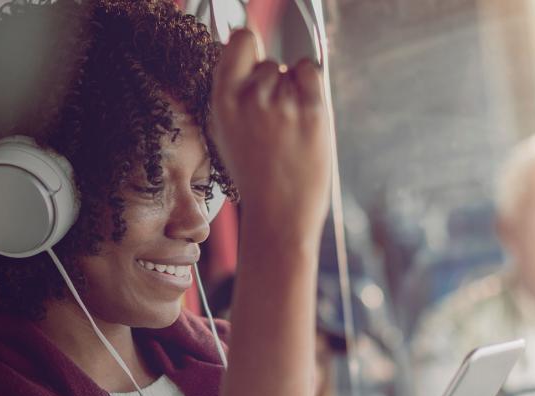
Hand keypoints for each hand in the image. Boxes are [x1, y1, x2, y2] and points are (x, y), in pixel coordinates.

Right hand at [208, 28, 331, 242]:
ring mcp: (282, 103)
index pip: (240, 42)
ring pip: (291, 71)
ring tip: (288, 130)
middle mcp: (251, 98)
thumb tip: (249, 56)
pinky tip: (304, 115)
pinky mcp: (311, 110)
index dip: (249, 46)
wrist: (279, 215)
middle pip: (269, 63)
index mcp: (223, 102)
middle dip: (273, 83)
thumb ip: (234, 94)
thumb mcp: (226, 132)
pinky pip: (311, 73)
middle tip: (272, 123)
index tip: (253, 58)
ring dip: (293, 92)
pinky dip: (311, 86)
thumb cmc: (255, 176)